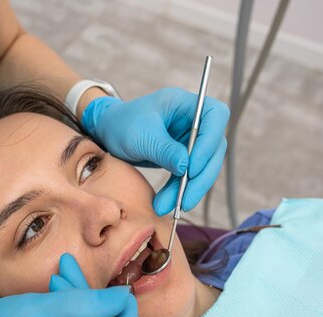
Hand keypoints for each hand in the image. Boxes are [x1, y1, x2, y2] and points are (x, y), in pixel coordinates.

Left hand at [82, 87, 228, 215]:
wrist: (107, 132)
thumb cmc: (121, 125)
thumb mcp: (141, 136)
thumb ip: (165, 150)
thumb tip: (186, 168)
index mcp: (183, 103)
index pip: (215, 115)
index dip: (209, 142)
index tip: (192, 167)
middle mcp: (192, 119)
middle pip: (214, 146)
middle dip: (201, 176)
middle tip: (186, 200)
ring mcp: (189, 138)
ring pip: (203, 165)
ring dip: (190, 189)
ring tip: (172, 207)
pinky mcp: (183, 155)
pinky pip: (189, 175)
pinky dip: (180, 190)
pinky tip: (168, 203)